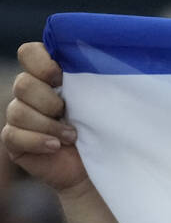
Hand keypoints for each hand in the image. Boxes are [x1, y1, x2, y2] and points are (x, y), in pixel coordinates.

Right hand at [3, 43, 91, 196]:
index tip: (60, 76)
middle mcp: (30, 93)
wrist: (98, 168)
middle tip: (69, 114)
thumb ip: (94, 81)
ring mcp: (20, 116)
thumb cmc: (103, 132)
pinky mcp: (15, 140)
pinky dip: (38, 141)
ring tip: (72, 137)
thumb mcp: (103, 104)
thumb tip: (104, 61)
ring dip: (49, 125)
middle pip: (23, 84)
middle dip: (49, 101)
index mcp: (49, 76)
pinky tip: (55, 146)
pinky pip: (14, 135)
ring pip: (17, 110)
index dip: (40, 62)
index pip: (29, 54)